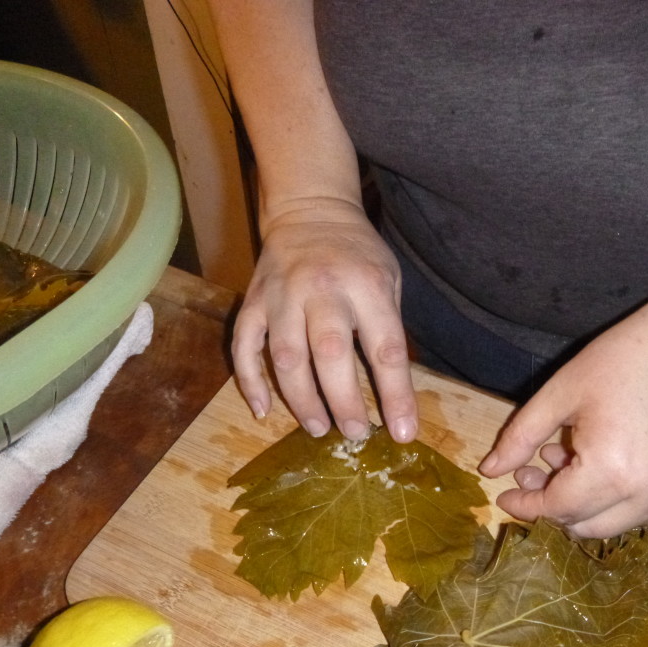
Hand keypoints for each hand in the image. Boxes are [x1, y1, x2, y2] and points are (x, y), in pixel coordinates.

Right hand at [231, 201, 417, 442]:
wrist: (309, 211)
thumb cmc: (358, 255)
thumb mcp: (390, 280)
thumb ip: (388, 331)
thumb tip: (394, 397)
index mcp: (367, 284)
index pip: (385, 348)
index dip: (396, 395)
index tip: (402, 432)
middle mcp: (322, 288)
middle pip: (330, 354)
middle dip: (343, 402)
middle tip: (354, 434)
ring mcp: (282, 295)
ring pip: (286, 356)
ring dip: (301, 399)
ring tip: (318, 428)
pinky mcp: (253, 301)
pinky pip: (244, 346)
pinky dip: (250, 382)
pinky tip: (263, 410)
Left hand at [478, 301, 647, 537]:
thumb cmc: (627, 358)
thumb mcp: (562, 392)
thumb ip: (522, 436)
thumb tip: (489, 471)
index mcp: (611, 472)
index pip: (557, 509)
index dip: (525, 505)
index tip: (504, 494)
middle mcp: (646, 497)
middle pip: (584, 526)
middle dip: (552, 506)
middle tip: (533, 472)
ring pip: (613, 525)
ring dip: (583, 504)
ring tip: (570, 459)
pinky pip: (641, 513)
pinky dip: (615, 499)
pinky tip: (604, 462)